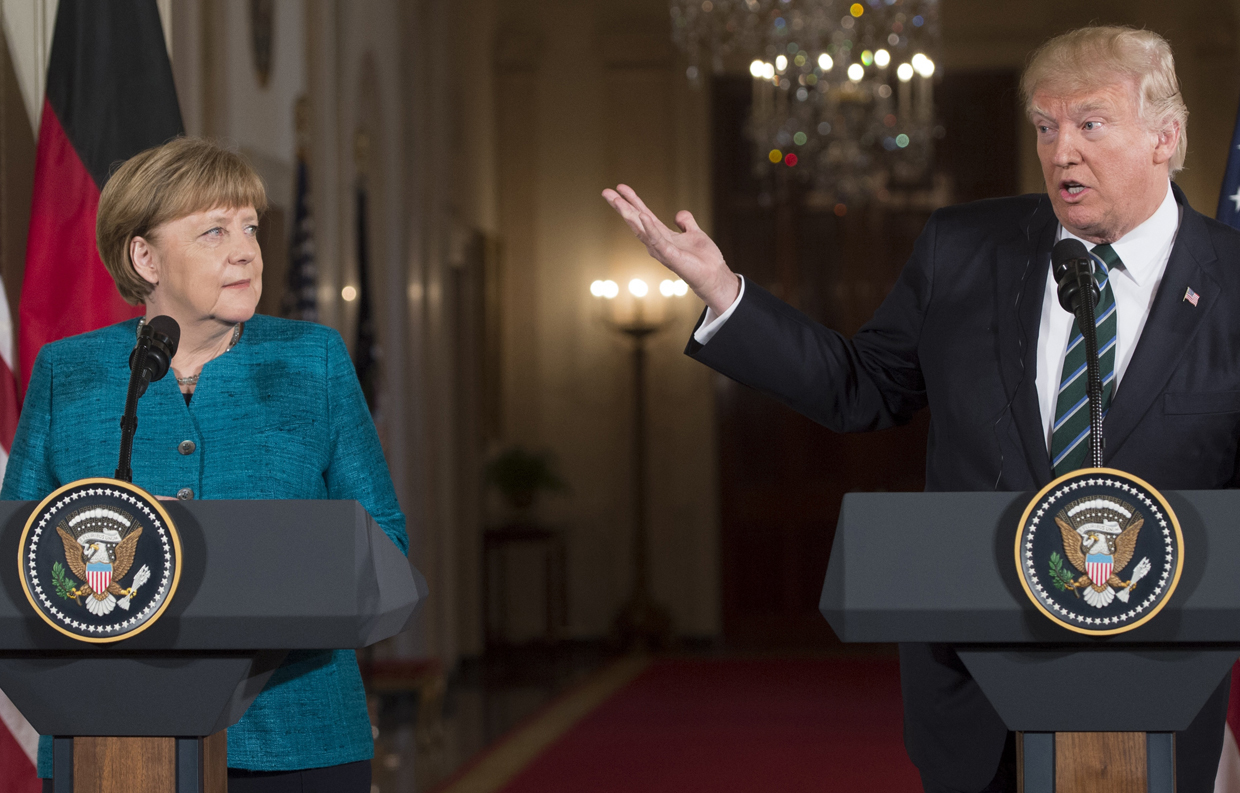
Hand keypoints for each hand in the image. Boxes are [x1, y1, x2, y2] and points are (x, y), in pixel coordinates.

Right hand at [602, 184, 739, 314]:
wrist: (714, 276)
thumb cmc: (703, 259)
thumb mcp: (695, 234)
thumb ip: (686, 223)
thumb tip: (679, 214)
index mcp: (661, 235)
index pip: (643, 215)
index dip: (633, 200)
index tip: (620, 187)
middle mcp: (656, 242)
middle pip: (636, 220)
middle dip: (622, 206)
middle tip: (606, 192)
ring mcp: (661, 250)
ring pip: (641, 229)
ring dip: (629, 214)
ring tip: (617, 201)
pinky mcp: (670, 256)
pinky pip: (658, 239)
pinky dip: (650, 228)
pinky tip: (643, 216)